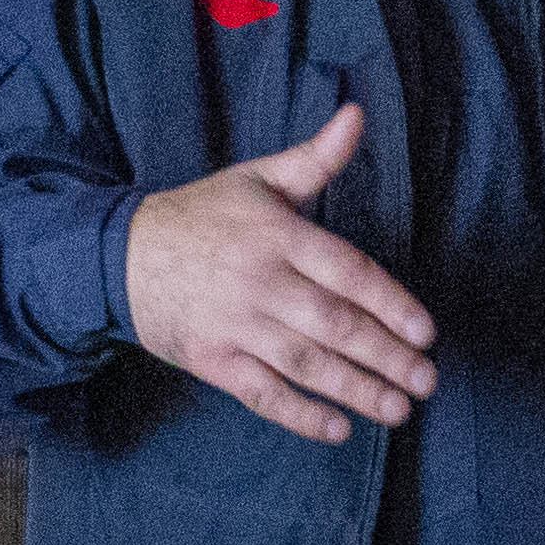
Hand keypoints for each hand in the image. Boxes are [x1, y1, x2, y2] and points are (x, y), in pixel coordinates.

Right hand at [123, 103, 438, 441]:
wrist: (118, 254)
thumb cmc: (200, 216)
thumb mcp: (258, 179)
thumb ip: (316, 158)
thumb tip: (358, 115)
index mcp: (278, 236)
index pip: (347, 272)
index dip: (390, 303)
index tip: (425, 333)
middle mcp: (260, 282)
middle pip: (334, 323)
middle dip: (385, 356)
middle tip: (426, 380)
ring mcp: (234, 324)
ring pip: (305, 362)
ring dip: (355, 389)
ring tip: (398, 410)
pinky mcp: (211, 359)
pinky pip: (262, 393)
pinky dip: (299, 414)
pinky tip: (337, 428)